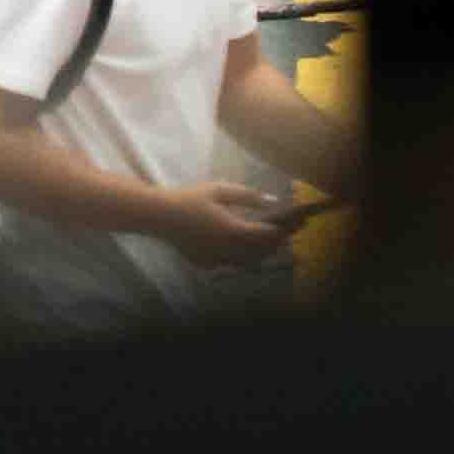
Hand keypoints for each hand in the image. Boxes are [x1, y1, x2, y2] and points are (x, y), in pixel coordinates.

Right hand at [163, 180, 301, 267]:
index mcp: (233, 230)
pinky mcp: (207, 264)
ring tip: (269, 241)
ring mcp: (217, 259)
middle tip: (287, 231)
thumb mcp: (220, 189)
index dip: (283, 230)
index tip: (294, 223)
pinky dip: (242, 257)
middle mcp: (228, 249)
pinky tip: (243, 247)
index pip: (267, 235)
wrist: (159, 215)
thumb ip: (248, 195)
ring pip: (248, 262)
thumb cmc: (190, 198)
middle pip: (261, 251)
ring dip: (261, 252)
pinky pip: (231, 263)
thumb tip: (272, 200)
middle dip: (276, 242)